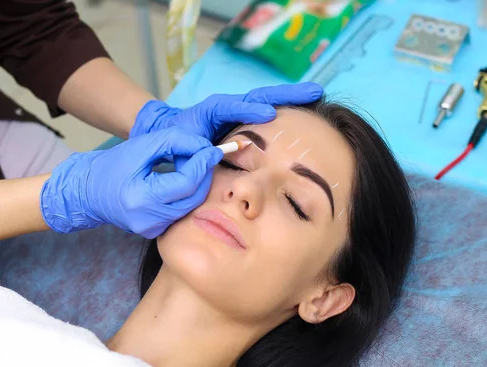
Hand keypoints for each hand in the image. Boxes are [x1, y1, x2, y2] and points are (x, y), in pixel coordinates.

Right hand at [40, 127, 223, 237]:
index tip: (213, 149)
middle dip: (204, 174)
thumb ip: (175, 142)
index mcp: (141, 198)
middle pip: (193, 197)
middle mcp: (148, 220)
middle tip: (206, 155)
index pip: (186, 182)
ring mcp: (152, 230)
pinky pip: (180, 212)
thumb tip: (204, 147)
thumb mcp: (143, 146)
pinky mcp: (155, 232)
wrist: (88, 192)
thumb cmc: (112, 165)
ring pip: (190, 206)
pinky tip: (183, 180)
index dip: (202, 164)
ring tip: (194, 165)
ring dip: (197, 184)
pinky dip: (187, 195)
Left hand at [130, 83, 322, 140]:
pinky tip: (305, 113)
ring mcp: (239, 112)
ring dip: (291, 98)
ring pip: (267, 102)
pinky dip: (285, 111)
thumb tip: (210, 154)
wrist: (171, 132)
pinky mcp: (245, 121)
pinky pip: (266, 113)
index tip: (268, 115)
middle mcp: (229, 106)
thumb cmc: (174, 140)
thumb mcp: (179, 145)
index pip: (230, 106)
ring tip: (316, 93)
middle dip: (286, 94)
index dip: (248, 110)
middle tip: (314, 91)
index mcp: (211, 110)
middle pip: (258, 97)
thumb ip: (192, 150)